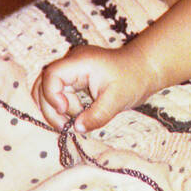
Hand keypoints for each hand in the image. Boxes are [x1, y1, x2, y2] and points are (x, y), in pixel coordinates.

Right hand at [31, 43, 155, 131]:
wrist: (146, 68)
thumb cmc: (134, 79)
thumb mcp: (118, 99)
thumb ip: (97, 115)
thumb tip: (77, 128)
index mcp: (81, 61)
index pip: (52, 75)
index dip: (52, 95)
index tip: (65, 111)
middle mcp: (72, 63)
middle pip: (44, 84)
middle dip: (50, 107)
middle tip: (65, 126)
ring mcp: (72, 70)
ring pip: (48, 89)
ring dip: (54, 109)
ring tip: (70, 124)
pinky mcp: (75, 78)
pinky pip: (58, 92)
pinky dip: (61, 107)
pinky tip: (73, 118)